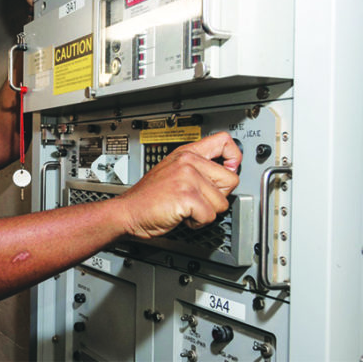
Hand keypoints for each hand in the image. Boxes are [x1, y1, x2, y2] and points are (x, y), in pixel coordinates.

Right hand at [117, 132, 241, 238]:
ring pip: (221, 202)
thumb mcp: (171, 171)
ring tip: (185, 208)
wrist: (128, 212)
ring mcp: (187, 177)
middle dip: (217, 196)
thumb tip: (228, 171)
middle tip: (196, 199)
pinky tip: (181, 216)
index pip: (223, 140)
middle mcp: (187, 161)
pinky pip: (210, 216)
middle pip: (230, 180)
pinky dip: (197, 223)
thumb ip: (197, 167)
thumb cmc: (148, 198)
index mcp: (185, 153)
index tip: (230, 168)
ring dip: (206, 212)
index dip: (234, 156)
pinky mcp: (186, 196)